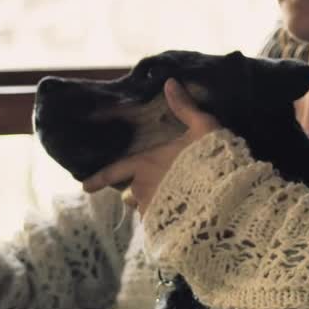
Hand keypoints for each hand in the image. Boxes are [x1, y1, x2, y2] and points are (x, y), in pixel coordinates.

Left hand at [82, 79, 219, 214]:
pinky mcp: (163, 226)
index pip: (114, 171)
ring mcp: (151, 209)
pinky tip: (179, 219)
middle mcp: (141, 188)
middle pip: (130, 194)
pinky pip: (156, 224)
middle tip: (156, 191)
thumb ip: (185, 107)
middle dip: (138, 192)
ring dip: (152, 207)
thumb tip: (170, 82)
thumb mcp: (202, 127)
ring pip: (143, 209)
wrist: (223, 194)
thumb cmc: (212, 157)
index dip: (98, 179)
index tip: (85, 187)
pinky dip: (163, 221)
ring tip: (172, 206)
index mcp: (145, 163)